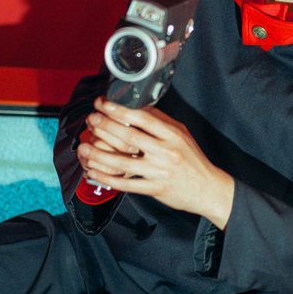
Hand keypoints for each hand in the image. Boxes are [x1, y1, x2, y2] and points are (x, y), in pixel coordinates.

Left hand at [77, 98, 234, 228]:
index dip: (119, 110)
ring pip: (122, 162)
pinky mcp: (154, 189)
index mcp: (172, 135)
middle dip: (105, 127)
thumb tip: (136, 107)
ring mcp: (159, 172)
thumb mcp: (181, 135)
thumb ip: (160, 122)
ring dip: (99, 154)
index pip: (142, 118)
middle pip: (129, 137)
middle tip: (90, 120)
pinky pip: (126, 184)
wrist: (208, 189)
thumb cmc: (192, 160)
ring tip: (83, 147)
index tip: (102, 104)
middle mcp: (165, 152)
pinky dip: (106, 178)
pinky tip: (93, 172)